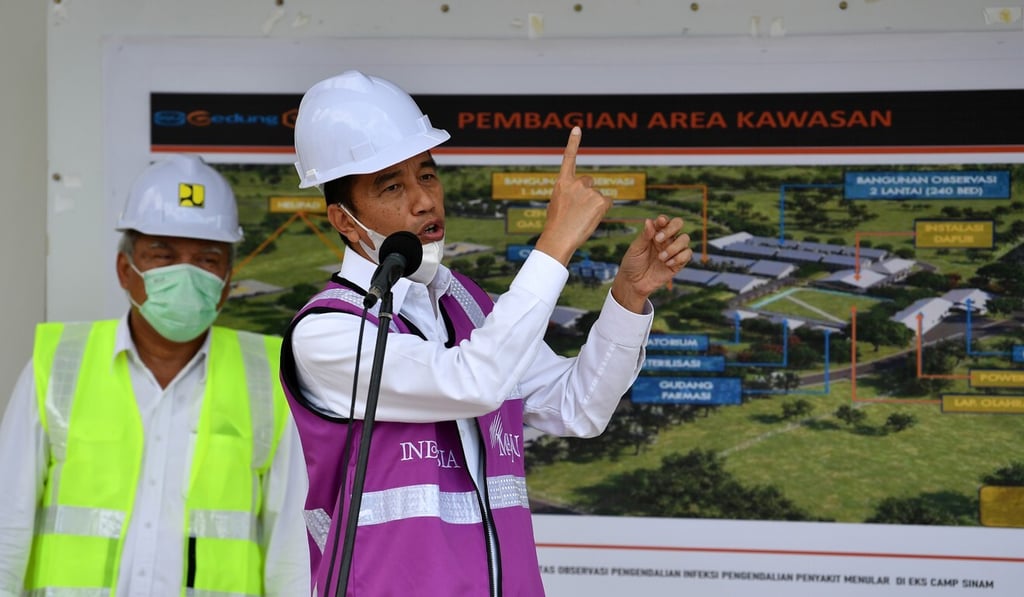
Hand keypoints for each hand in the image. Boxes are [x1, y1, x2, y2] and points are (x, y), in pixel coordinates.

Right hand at [533, 127, 612, 264]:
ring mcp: (589, 191)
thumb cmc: (556, 226)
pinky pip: (607, 203)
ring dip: (593, 206)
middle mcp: (576, 183)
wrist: (559, 238)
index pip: (569, 158)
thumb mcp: (557, 204)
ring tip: (580, 219)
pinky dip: (602, 211)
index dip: (573, 143)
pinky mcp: (600, 200)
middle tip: (577, 211)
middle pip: (589, 182)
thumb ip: (568, 194)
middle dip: (587, 194)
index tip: (577, 128)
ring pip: (598, 196)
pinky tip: (591, 219)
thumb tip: (581, 196)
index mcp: (562, 183)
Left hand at [611, 215, 691, 312]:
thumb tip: (649, 221)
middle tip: (658, 240)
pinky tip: (667, 264)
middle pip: (678, 224)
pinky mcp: (678, 263)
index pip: (664, 220)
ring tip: (661, 257)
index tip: (659, 223)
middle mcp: (666, 239)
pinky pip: (687, 254)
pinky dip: (679, 257)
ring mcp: (673, 250)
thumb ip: (644, 236)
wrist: (634, 283)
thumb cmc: (632, 263)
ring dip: (674, 247)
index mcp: (655, 233)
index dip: (664, 220)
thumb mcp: (635, 249)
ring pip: (685, 239)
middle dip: (671, 229)